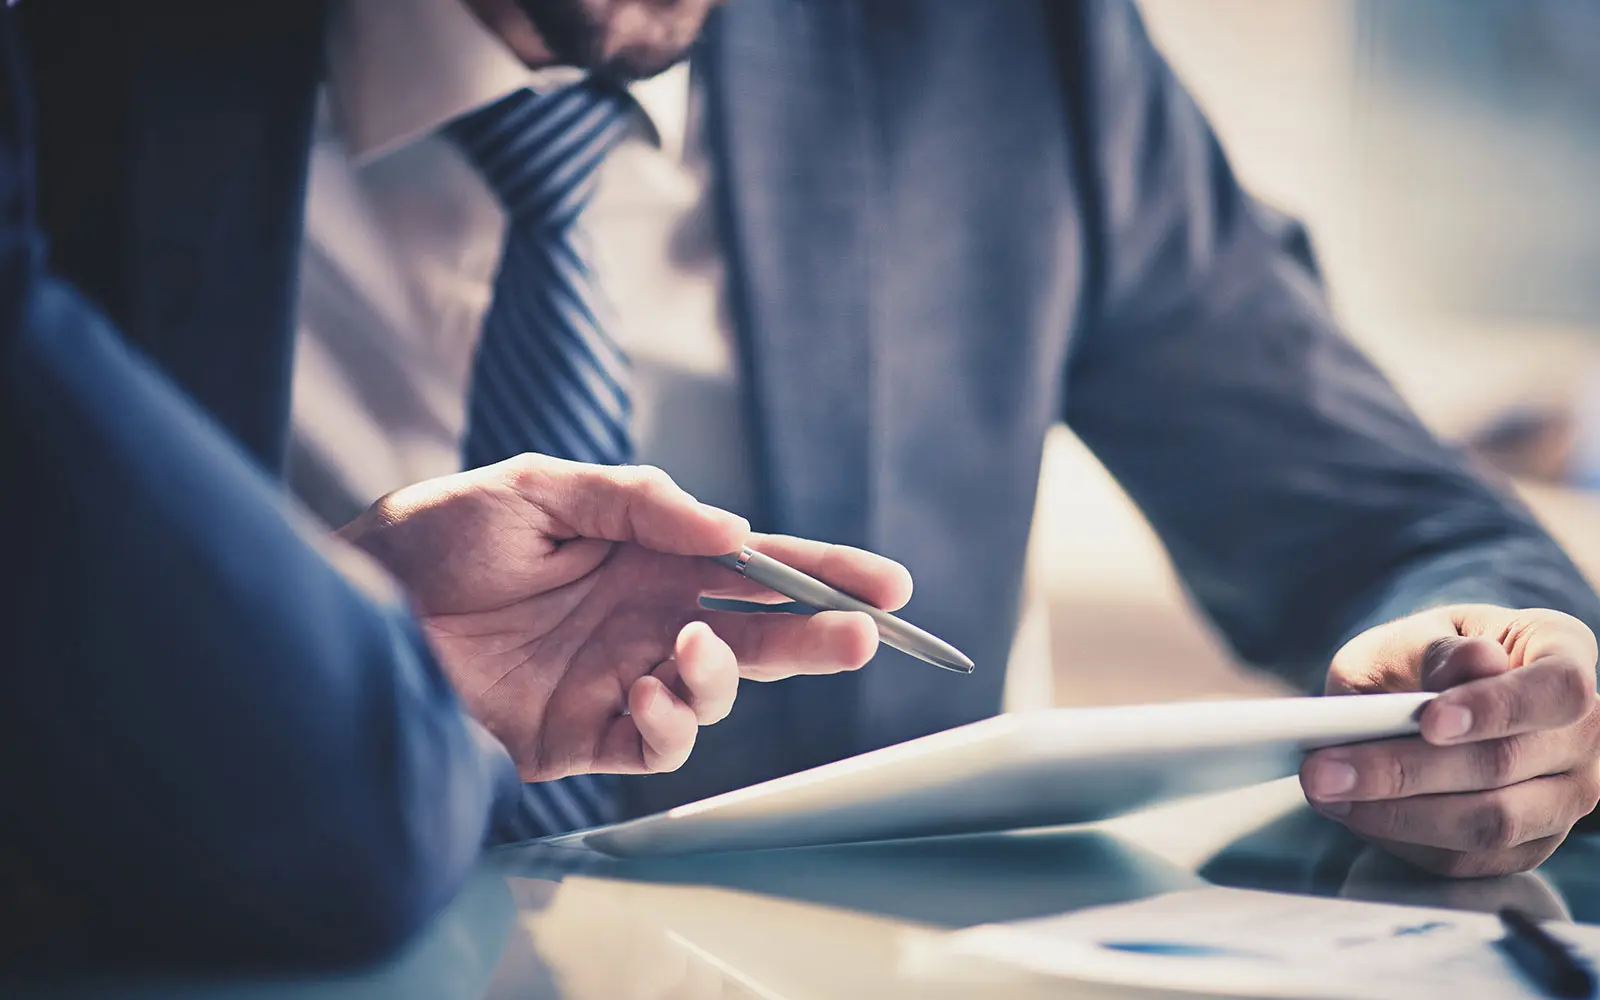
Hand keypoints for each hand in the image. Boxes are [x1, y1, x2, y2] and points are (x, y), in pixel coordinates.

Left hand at [337, 455, 912, 781]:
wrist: (354, 604)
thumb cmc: (439, 535)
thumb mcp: (537, 487)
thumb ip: (637, 502)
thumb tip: (731, 530)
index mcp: (648, 555)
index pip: (752, 565)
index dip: (821, 572)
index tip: (884, 583)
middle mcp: (645, 617)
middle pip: (756, 632)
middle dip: (816, 636)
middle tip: (863, 634)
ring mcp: (618, 677)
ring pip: (715, 692)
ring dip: (726, 675)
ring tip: (689, 648)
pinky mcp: (581, 735)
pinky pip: (654, 744)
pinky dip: (671, 723)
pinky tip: (647, 690)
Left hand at [1300, 605, 1599, 876]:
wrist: (1421, 695)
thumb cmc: (1422, 656)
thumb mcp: (1414, 634)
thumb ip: (1436, 649)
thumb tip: (1475, 664)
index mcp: (1565, 656)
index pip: (1557, 689)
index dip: (1496, 709)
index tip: (1429, 720)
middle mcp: (1582, 733)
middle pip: (1508, 764)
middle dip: (1406, 771)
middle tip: (1324, 768)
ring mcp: (1564, 795)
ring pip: (1490, 823)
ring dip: (1397, 814)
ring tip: (1325, 790)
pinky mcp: (1528, 844)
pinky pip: (1469, 859)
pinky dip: (1402, 839)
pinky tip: (1351, 812)